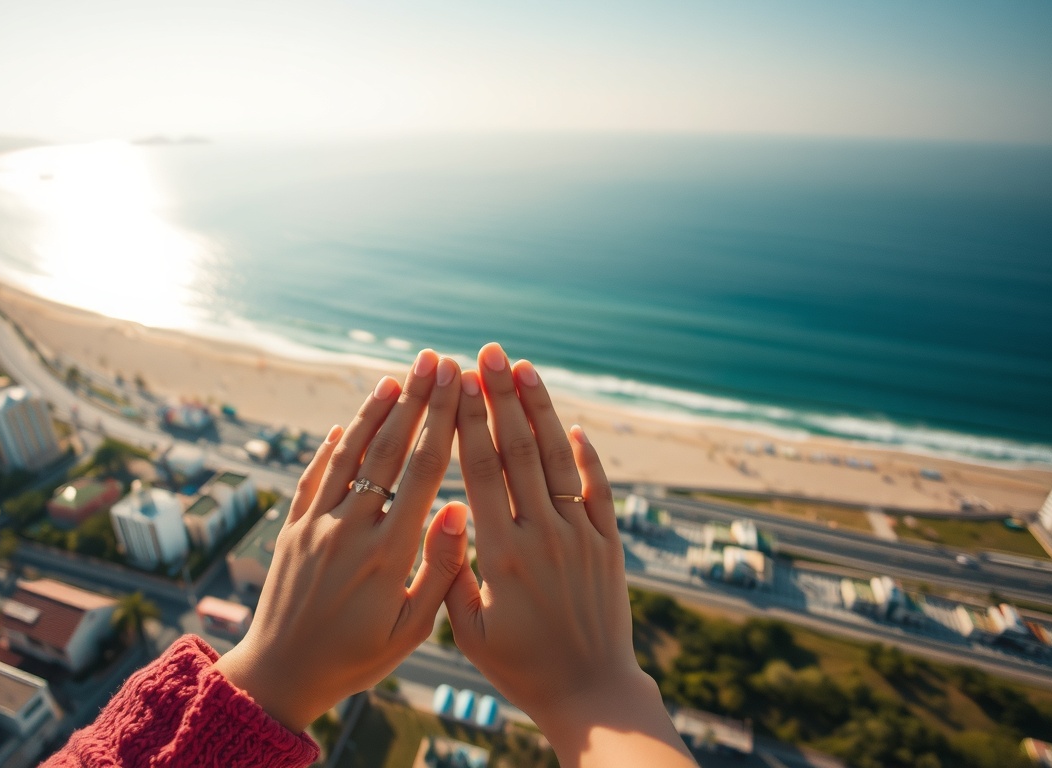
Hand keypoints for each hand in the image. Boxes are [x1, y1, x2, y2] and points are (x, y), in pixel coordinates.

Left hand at [214, 349, 465, 732]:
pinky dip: (331, 447)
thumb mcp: (411, 630)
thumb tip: (457, 508)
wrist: (280, 675)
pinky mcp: (292, 529)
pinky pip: (313, 477)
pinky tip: (343, 425)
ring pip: (348, 454)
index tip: (458, 384)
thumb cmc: (357, 660)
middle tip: (434, 360)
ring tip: (395, 377)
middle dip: (414, 400)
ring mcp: (316, 525)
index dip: (441, 421)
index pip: (421, 471)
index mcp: (388, 554)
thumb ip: (438, 570)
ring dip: (372, 412)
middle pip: (388, 450)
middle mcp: (350, 529)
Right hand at [445, 343, 693, 766]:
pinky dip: (586, 456)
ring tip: (524, 368)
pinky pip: (597, 491)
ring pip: (558, 460)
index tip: (457, 382)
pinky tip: (572, 425)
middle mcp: (543, 536)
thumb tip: (442, 514)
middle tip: (487, 352)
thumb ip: (452, 571)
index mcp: (501, 554)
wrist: (589, 694)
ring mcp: (581, 537)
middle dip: (500, 396)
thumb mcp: (467, 630)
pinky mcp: (609, 546)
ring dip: (540, 410)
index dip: (468, 421)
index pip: (481, 471)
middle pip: (518, 451)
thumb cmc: (519, 667)